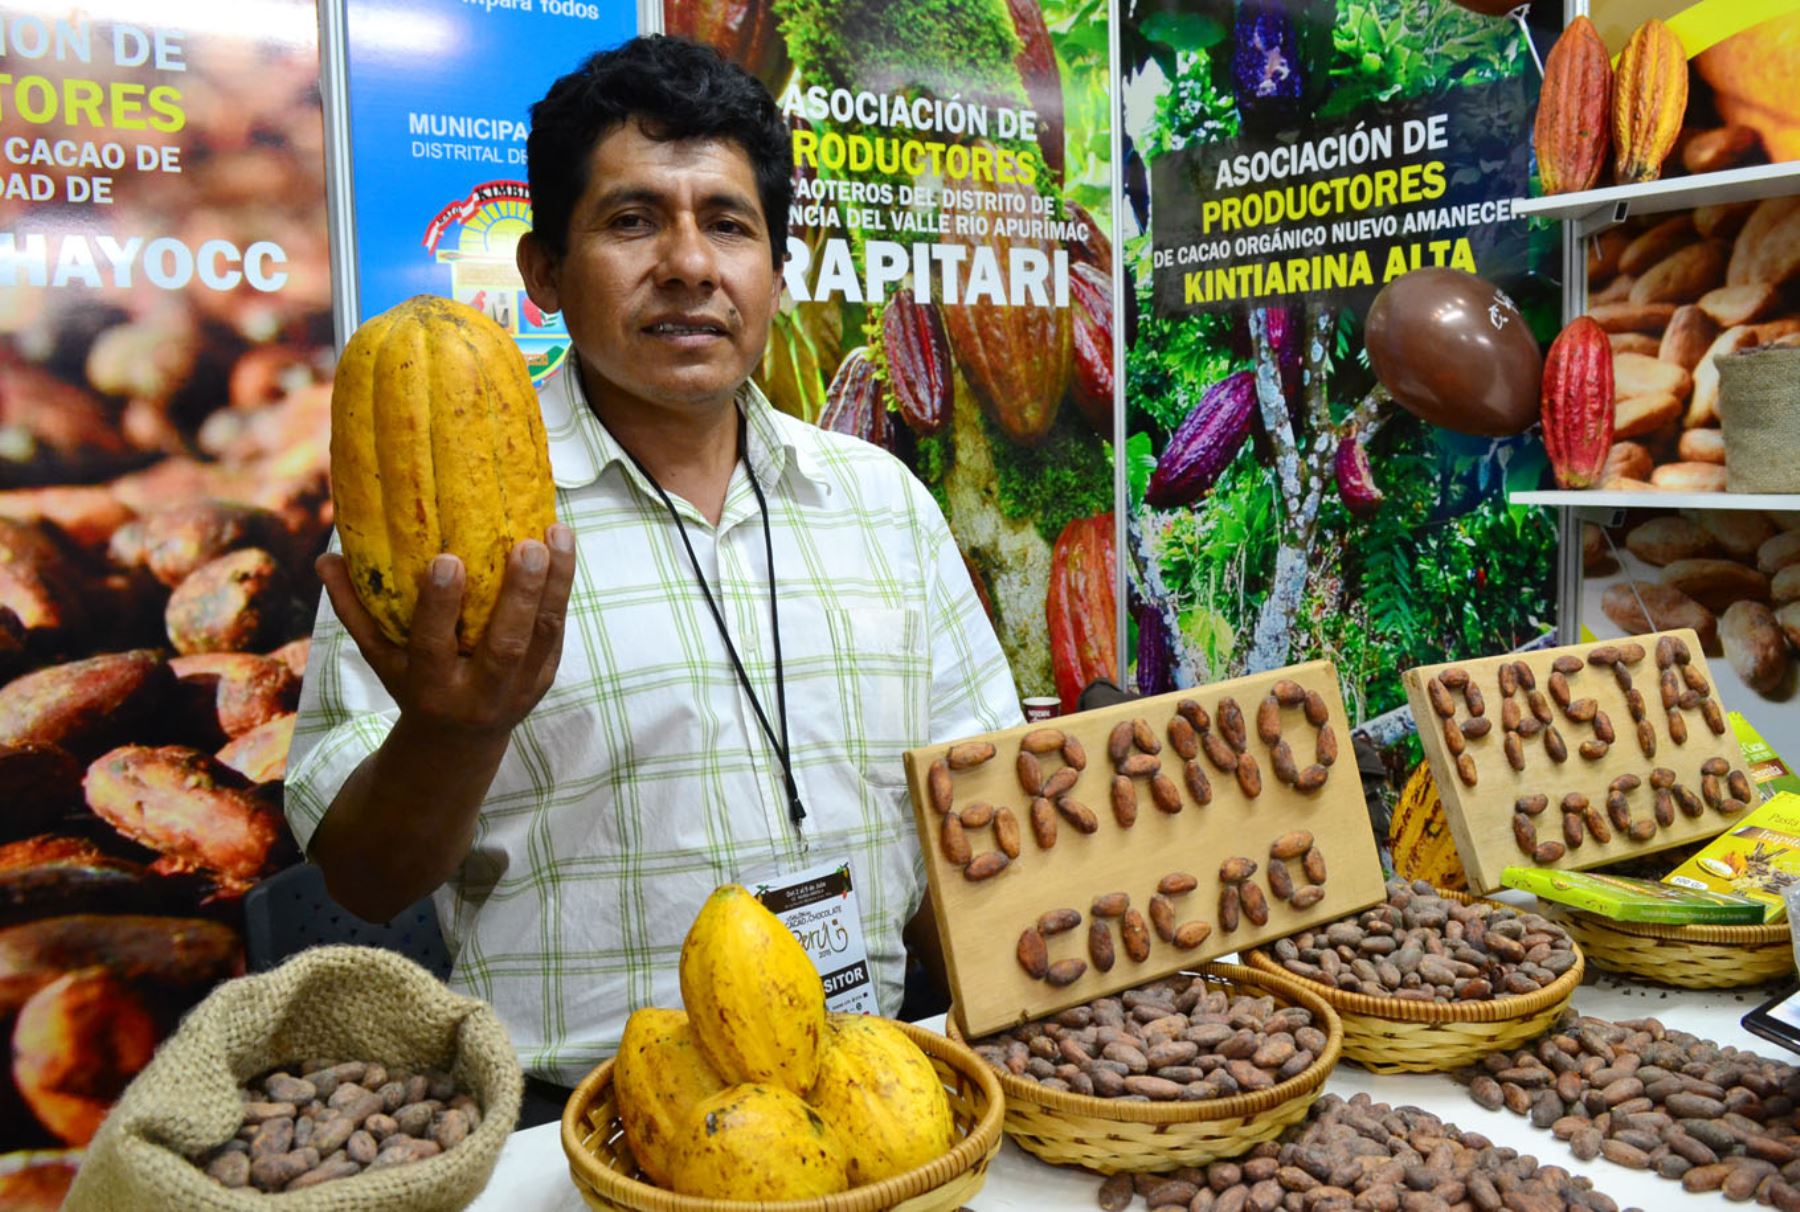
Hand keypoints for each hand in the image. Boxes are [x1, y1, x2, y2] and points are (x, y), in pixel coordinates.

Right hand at [317, 524, 575, 739]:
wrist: (458, 742)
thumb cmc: (412, 684)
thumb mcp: (380, 659)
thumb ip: (355, 611)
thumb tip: (325, 558)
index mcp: (432, 690)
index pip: (434, 646)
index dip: (440, 606)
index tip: (446, 560)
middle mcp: (480, 694)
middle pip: (506, 645)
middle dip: (519, 595)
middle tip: (527, 545)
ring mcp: (519, 689)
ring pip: (544, 635)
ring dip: (554, 583)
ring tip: (557, 532)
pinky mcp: (545, 678)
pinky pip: (559, 632)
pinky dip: (562, 590)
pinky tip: (564, 546)